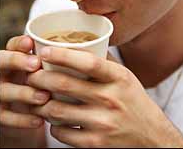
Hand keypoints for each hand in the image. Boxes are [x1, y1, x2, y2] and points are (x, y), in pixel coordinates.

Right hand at [0, 35, 49, 131]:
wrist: (21, 109)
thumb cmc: (36, 79)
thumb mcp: (40, 66)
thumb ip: (51, 58)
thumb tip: (78, 48)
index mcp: (11, 56)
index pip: (10, 45)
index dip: (18, 44)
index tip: (30, 43)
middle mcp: (1, 72)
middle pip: (2, 62)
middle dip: (17, 62)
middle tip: (36, 64)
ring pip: (5, 91)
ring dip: (25, 93)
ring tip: (44, 96)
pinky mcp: (0, 114)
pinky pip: (8, 118)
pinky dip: (24, 119)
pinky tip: (40, 120)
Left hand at [26, 46, 182, 147]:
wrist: (152, 137)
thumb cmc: (134, 101)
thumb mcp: (126, 76)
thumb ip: (105, 61)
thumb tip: (81, 44)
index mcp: (118, 77)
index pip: (88, 62)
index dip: (63, 55)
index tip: (44, 51)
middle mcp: (110, 98)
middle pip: (65, 85)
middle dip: (40, 78)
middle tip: (31, 74)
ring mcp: (102, 123)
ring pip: (57, 110)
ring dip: (41, 102)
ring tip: (36, 96)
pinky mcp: (95, 143)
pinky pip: (61, 133)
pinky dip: (52, 124)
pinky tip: (53, 118)